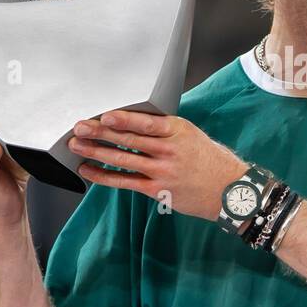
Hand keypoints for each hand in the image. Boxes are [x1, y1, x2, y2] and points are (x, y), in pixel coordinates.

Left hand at [68, 110, 248, 220]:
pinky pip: (125, 182)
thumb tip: (134, 121)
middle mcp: (169, 150)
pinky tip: (88, 170)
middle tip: (79, 126)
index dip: (123, 119)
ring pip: (122, 159)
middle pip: (128, 139)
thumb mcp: (192, 135)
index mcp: (178, 130)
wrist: (230, 191)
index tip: (104, 115)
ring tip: (77, 145)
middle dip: (100, 132)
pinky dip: (104, 176)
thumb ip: (165, 130)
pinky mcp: (156, 189)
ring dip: (96, 152)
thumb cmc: (211, 161)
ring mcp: (162, 171)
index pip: (146, 122)